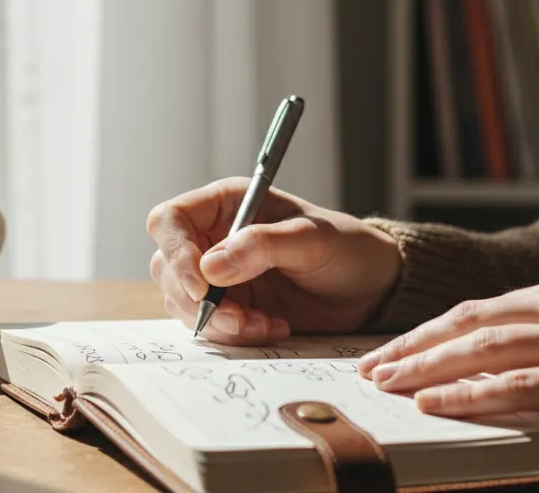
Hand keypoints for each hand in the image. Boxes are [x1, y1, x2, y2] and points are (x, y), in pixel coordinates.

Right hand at [147, 177, 401, 345]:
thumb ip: (262, 246)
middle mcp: (213, 237)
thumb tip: (210, 266)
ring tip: (265, 324)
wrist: (371, 289)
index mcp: (226, 204)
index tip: (203, 287)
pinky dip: (235, 334)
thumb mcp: (311, 240)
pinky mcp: (230, 307)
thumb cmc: (346, 249)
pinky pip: (210, 325)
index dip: (176, 253)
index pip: (170, 221)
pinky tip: (272, 328)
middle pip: (167, 267)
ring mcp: (218, 275)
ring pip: (183, 302)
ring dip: (219, 322)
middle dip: (198, 300)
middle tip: (240, 318)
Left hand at [356, 271, 538, 448]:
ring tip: (388, 385)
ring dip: (430, 368)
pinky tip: (441, 404)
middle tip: (368, 369)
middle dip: (412, 346)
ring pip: (490, 347)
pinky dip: (477, 394)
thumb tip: (479, 372)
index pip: (477, 308)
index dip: (424, 331)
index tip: (385, 352)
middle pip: (472, 321)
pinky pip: (527, 385)